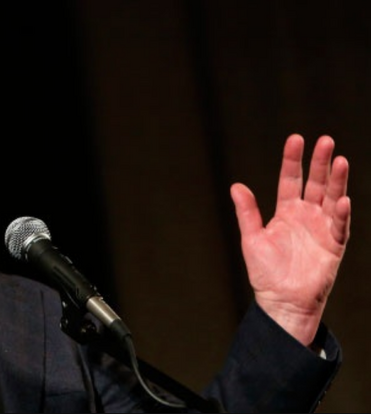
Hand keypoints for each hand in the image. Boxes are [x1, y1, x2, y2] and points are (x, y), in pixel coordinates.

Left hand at [230, 134, 350, 345]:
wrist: (281, 302)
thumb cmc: (265, 273)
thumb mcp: (252, 238)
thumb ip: (247, 212)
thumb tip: (236, 186)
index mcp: (286, 212)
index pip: (290, 180)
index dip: (293, 160)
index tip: (296, 139)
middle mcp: (306, 216)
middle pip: (315, 183)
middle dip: (320, 162)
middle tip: (326, 140)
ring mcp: (322, 229)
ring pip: (332, 198)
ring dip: (336, 181)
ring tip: (340, 160)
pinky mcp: (334, 245)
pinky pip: (340, 226)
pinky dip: (342, 213)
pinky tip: (343, 199)